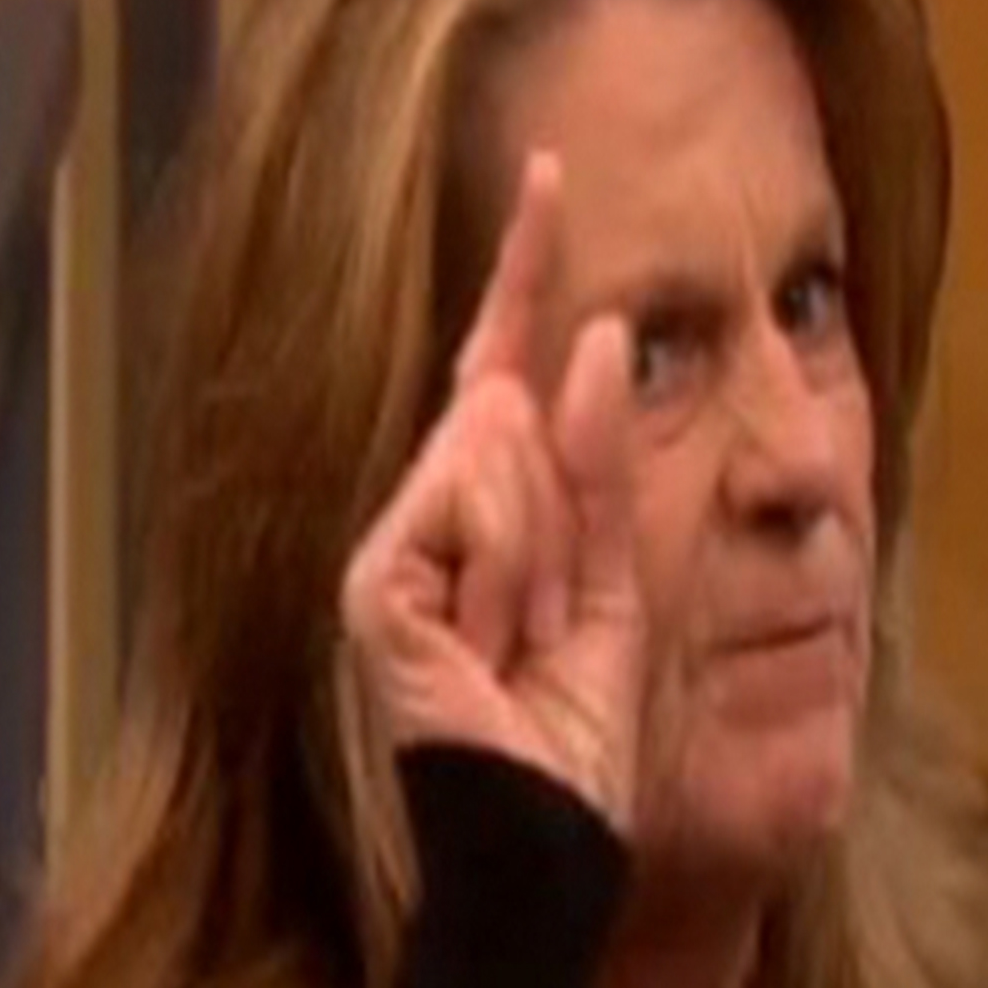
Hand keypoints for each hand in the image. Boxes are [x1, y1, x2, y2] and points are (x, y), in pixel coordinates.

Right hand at [340, 153, 644, 833]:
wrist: (551, 817)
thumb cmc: (579, 708)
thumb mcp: (616, 571)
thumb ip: (599, 458)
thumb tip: (598, 331)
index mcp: (495, 496)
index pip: (509, 360)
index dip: (529, 270)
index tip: (551, 171)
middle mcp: (436, 501)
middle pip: (513, 397)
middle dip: (571, 505)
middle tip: (560, 612)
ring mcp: (397, 539)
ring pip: (499, 448)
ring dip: (549, 556)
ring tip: (527, 637)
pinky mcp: (370, 579)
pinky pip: (471, 507)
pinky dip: (512, 572)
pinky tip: (493, 637)